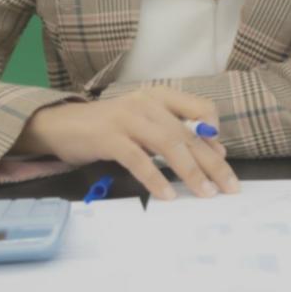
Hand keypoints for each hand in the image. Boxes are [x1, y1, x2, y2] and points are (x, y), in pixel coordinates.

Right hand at [17, 88, 238, 199]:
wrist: (62, 125)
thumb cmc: (109, 128)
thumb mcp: (145, 123)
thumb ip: (174, 132)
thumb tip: (213, 151)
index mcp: (159, 97)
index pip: (200, 109)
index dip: (214, 132)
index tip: (222, 157)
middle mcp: (146, 103)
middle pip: (187, 134)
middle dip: (212, 163)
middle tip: (229, 187)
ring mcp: (127, 118)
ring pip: (168, 145)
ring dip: (191, 172)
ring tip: (205, 193)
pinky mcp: (109, 137)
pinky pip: (138, 159)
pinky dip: (155, 179)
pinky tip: (168, 195)